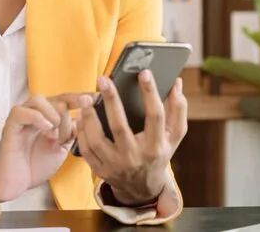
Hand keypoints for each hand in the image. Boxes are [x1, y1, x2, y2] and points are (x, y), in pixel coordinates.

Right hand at [0, 93, 89, 201]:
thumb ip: (72, 133)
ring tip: (55, 132)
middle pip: (57, 98)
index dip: (80, 97)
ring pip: (39, 99)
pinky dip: (38, 118)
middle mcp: (35, 113)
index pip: (66, 99)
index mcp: (48, 117)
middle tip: (68, 133)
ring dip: (52, 114)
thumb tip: (85, 118)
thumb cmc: (36, 165)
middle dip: (68, 114)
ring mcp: (22, 117)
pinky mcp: (10, 125)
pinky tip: (47, 130)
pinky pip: (22, 111)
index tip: (96, 98)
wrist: (16, 183)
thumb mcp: (61, 148)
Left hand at [76, 70, 187, 207]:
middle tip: (103, 79)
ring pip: (98, 140)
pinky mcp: (101, 170)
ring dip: (89, 117)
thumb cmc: (159, 153)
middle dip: (111, 100)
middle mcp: (135, 157)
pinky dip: (82, 132)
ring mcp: (116, 165)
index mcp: (156, 146)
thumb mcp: (173, 135)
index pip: (155, 116)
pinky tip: (81, 115)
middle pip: (120, 127)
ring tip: (86, 97)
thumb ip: (178, 109)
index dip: (150, 93)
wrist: (143, 187)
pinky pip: (87, 150)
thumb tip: (176, 83)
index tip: (144, 72)